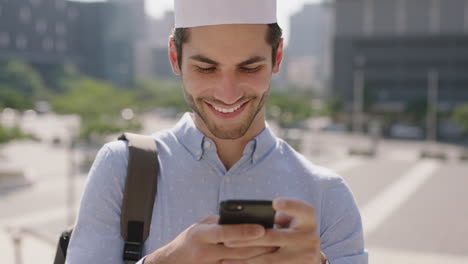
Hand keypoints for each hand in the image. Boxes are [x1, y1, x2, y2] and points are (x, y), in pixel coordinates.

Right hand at [144, 215, 276, 263]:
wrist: (171, 263)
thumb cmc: (189, 240)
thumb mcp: (200, 226)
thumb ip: (219, 223)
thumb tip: (244, 218)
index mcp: (200, 234)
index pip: (225, 232)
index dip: (244, 231)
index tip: (262, 229)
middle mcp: (203, 252)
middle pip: (236, 251)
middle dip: (259, 246)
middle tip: (277, 240)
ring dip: (258, 258)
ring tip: (274, 251)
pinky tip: (260, 261)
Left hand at [221, 197, 322, 263]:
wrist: (309, 255)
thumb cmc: (292, 232)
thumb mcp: (289, 222)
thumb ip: (274, 219)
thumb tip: (245, 219)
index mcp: (308, 220)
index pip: (303, 209)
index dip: (290, 205)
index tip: (274, 202)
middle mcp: (311, 237)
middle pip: (275, 237)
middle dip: (248, 240)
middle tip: (227, 241)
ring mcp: (306, 256)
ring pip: (270, 259)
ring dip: (246, 260)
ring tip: (225, 260)